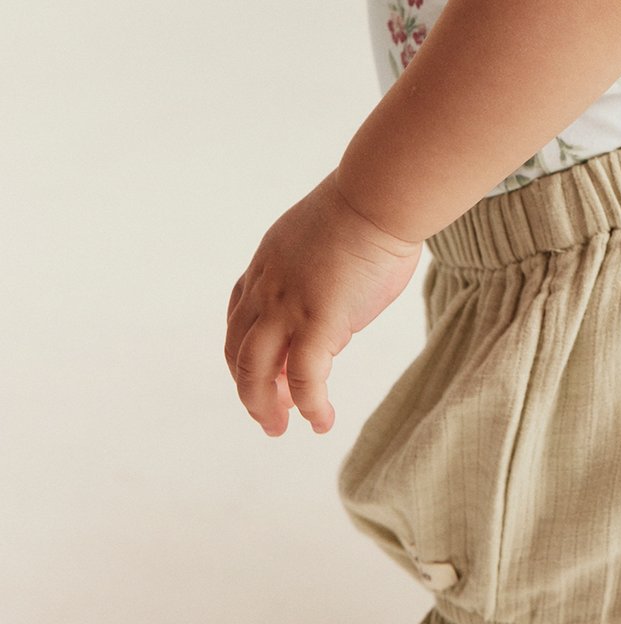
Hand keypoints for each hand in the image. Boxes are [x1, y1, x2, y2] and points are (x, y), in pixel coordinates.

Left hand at [224, 171, 422, 436]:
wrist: (380, 195)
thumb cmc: (372, 209)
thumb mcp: (326, 242)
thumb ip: (320, 277)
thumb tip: (336, 317)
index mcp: (267, 264)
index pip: (240, 318)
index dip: (246, 352)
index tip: (265, 374)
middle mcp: (266, 288)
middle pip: (237, 350)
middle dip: (248, 388)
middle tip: (267, 415)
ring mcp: (287, 307)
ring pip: (254, 372)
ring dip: (263, 406)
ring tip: (279, 428)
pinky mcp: (317, 323)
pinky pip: (304, 380)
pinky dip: (310, 406)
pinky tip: (321, 422)